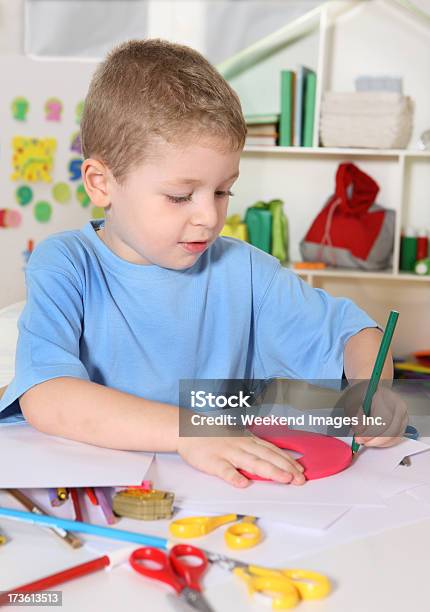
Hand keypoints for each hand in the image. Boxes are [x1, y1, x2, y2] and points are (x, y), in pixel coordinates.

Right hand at [177, 433, 305, 486]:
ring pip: (251, 462)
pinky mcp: (213, 461)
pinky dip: (234, 476)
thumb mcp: (237, 437)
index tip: (300, 470)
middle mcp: (241, 445)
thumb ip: (252, 448)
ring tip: (284, 480)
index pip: (272, 451)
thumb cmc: (214, 435)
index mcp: (247, 440)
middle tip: (300, 479)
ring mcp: (228, 453)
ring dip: (269, 471)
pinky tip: (243, 484)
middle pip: (266, 457)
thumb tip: (272, 459)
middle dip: (285, 468)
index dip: (287, 460)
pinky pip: (224, 470)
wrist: (188, 429)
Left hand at [338, 381, 407, 447]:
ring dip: (380, 443)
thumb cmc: (362, 396)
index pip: (383, 419)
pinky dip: (385, 443)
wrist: (371, 391)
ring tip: (367, 441)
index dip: (371, 432)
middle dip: (375, 440)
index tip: (359, 438)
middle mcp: (398, 405)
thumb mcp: (354, 404)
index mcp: (386, 396)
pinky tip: (375, 441)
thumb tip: (360, 433)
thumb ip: (357, 418)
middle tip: (362, 442)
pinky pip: (397, 438)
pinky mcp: (404, 423)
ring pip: (395, 436)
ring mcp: (403, 415)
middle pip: (392, 430)